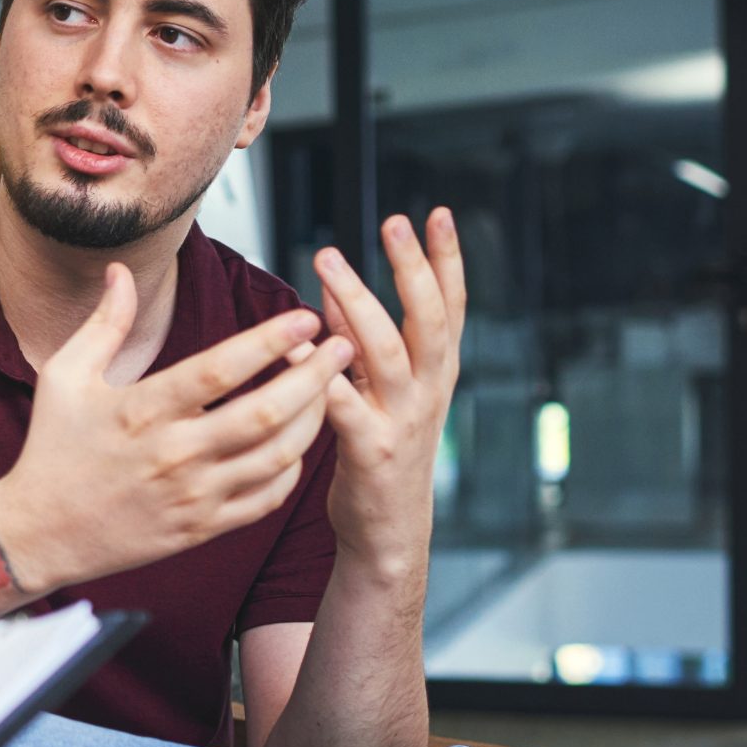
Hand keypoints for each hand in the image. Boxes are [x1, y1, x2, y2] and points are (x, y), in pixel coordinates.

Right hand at [0, 264, 355, 592]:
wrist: (39, 533)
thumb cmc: (51, 450)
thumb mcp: (64, 377)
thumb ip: (103, 323)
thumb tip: (122, 270)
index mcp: (140, 411)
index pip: (219, 371)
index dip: (268, 342)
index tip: (304, 318)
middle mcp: (172, 454)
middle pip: (264, 413)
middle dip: (314, 377)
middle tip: (343, 346)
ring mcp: (191, 495)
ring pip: (276, 457)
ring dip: (314, 419)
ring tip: (333, 388)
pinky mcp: (201, 528)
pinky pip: (265, 498)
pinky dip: (292, 468)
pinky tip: (300, 441)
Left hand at [314, 210, 465, 573]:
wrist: (388, 532)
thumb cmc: (380, 452)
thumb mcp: (381, 390)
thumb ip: (359, 339)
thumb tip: (333, 286)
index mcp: (435, 373)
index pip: (450, 306)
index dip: (447, 260)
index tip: (439, 214)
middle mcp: (428, 390)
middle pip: (426, 319)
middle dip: (412, 268)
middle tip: (395, 222)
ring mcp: (403, 420)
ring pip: (386, 352)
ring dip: (357, 303)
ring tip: (329, 262)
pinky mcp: (372, 451)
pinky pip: (344, 407)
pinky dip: (319, 376)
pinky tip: (297, 348)